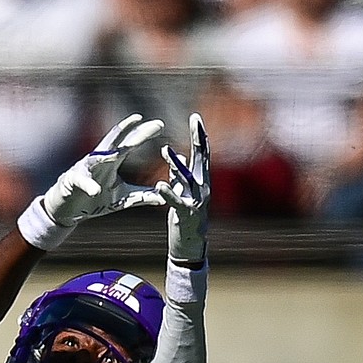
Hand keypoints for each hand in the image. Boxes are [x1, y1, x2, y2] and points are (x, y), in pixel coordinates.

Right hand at [39, 113, 165, 233]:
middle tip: (141, 120)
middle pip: (115, 142)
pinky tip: (95, 191)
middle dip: (127, 131)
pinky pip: (81, 182)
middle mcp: (99, 160)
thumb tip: (163, 198)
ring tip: (115, 155)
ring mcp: (85, 169)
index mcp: (112, 161)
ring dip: (105, 156)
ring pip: (95, 158)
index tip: (160, 125)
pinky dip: (88, 186)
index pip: (130, 143)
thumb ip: (142, 196)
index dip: (143, 133)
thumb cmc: (95, 200)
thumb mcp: (122, 199)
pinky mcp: (73, 182)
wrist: (68, 208)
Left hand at [160, 111, 210, 265]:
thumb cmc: (185, 216)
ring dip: (177, 164)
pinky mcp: (185, 214)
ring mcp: (196, 201)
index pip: (202, 153)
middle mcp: (203, 187)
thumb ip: (178, 175)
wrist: (190, 245)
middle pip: (201, 159)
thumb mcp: (182, 191)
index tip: (196, 118)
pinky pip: (175, 202)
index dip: (200, 135)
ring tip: (166, 150)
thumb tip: (172, 155)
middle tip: (194, 121)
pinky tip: (159, 185)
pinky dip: (167, 193)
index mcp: (202, 180)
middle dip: (198, 139)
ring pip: (188, 179)